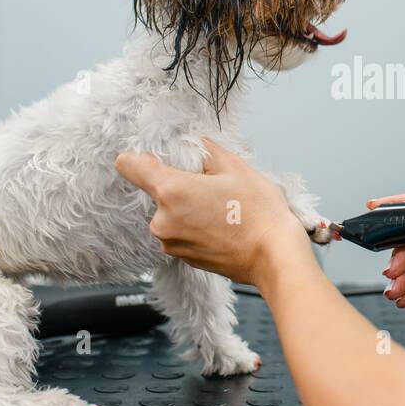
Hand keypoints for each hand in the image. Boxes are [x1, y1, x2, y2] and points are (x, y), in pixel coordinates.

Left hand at [114, 139, 310, 286]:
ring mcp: (171, 243)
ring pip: (171, 214)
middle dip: (180, 186)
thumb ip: (208, 151)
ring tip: (222, 209)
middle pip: (157, 192)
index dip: (141, 157)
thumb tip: (198, 146)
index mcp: (171, 191)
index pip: (129, 165)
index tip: (157, 158)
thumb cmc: (259, 214)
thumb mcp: (236, 168)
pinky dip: (195, 227)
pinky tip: (222, 226)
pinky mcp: (183, 258)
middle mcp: (162, 221)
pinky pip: (181, 233)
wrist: (274, 257)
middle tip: (213, 188)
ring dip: (188, 209)